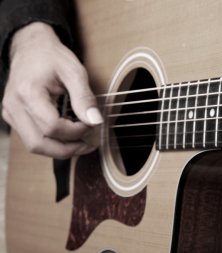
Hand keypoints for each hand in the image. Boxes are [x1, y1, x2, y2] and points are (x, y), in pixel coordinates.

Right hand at [2, 22, 102, 158]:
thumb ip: (84, 97)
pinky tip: (68, 136)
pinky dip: (52, 143)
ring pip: (34, 146)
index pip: (52, 127)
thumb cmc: (52, 57)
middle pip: (39, 143)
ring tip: (81, 142)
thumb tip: (95, 121)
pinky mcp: (13, 117)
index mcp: (28, 92)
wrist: (30, 47)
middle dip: (68, 149)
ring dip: (60, 149)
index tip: (92, 124)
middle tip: (89, 144)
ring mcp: (11, 113)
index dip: (76, 131)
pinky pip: (32, 139)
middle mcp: (14, 106)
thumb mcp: (74, 72)